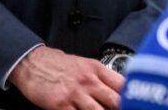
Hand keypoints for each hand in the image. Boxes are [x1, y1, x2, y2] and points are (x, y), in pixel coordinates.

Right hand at [10, 46, 124, 109]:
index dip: (131, 98)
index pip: (123, 85)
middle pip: (115, 101)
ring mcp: (75, 93)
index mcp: (97, 69)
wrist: (32, 63)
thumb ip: (102, 77)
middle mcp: (89, 80)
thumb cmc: (59, 65)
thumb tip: (120, 92)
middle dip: (120, 108)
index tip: (135, 103)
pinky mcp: (61, 104)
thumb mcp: (85, 65)